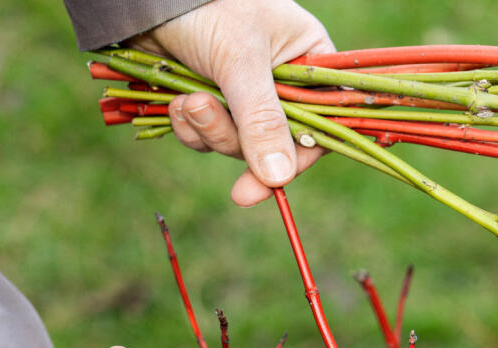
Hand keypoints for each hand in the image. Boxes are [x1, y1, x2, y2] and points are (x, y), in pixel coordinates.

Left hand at [126, 0, 335, 206]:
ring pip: (237, 142)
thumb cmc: (210, 7)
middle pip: (274, 142)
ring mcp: (244, 93)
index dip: (297, 156)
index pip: (320, 122)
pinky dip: (190, 125)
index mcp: (308, 61)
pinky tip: (176, 100)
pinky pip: (207, 135)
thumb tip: (279, 177)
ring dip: (209, 129)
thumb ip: (262, 120)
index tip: (270, 181)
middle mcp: (281, 81)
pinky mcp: (211, 99)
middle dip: (236, 137)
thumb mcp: (241, 62)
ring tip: (188, 100)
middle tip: (205, 116)